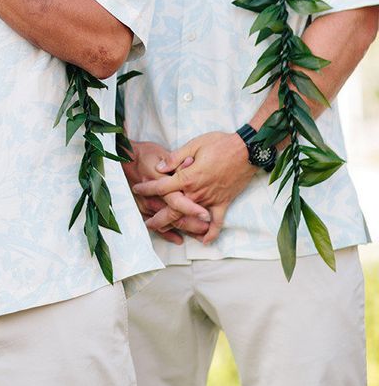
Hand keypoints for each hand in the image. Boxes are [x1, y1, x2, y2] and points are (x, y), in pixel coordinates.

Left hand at [132, 131, 252, 243]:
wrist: (248, 150)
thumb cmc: (220, 144)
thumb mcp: (194, 144)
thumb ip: (175, 158)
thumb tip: (159, 167)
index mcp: (188, 177)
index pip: (162, 187)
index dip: (147, 188)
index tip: (137, 189)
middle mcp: (197, 193)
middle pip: (173, 210)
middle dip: (158, 218)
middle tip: (147, 223)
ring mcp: (211, 200)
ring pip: (190, 218)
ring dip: (177, 227)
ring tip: (165, 232)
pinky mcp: (223, 203)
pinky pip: (217, 223)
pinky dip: (211, 233)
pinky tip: (204, 241)